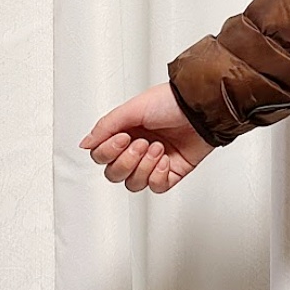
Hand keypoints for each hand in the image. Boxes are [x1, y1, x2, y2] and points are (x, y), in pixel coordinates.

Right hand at [79, 83, 214, 192]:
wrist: (204, 108)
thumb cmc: (173, 102)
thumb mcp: (133, 109)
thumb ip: (106, 127)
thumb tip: (85, 144)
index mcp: (124, 132)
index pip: (101, 156)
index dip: (108, 152)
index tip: (123, 137)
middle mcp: (137, 148)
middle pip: (114, 174)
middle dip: (126, 161)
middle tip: (142, 143)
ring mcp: (154, 162)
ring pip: (133, 183)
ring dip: (143, 167)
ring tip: (158, 148)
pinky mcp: (172, 172)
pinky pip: (156, 187)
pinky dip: (157, 177)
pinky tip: (165, 161)